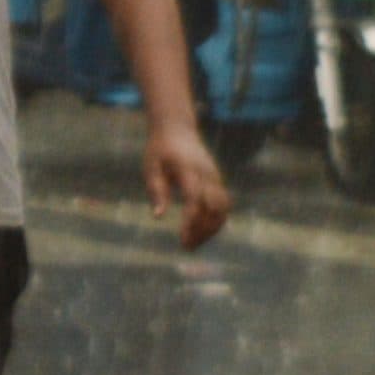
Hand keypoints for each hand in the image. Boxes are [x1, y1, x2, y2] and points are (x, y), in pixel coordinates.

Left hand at [144, 124, 230, 250]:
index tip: (182, 239)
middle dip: (203, 230)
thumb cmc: (160, 149)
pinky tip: (200, 233)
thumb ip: (156, 190)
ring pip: (223, 209)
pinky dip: (215, 222)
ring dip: (211, 229)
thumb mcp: (151, 167)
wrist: (177, 128)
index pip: (194, 199)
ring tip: (193, 244)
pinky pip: (223, 206)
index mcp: (188, 169)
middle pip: (213, 208)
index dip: (191, 221)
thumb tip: (158, 216)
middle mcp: (207, 174)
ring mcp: (215, 177)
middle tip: (186, 247)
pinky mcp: (218, 181)